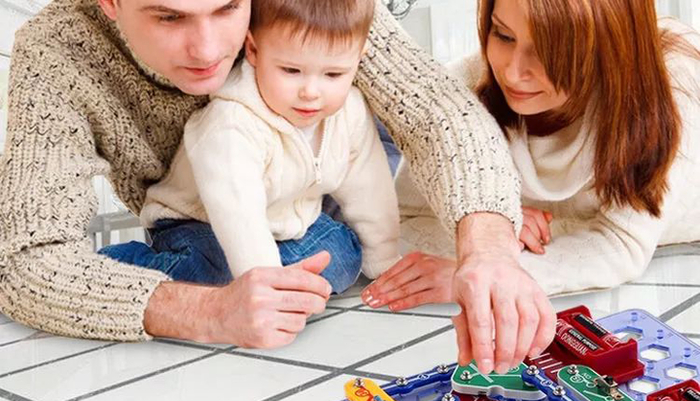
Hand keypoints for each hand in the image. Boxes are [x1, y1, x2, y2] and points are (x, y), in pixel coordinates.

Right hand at [145, 252, 332, 348]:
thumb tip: (325, 258)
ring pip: (301, 320)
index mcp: (261, 277)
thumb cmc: (244, 293)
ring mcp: (260, 319)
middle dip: (319, 303)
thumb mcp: (268, 274)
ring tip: (288, 313)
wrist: (216, 315)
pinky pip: (291, 336)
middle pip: (307, 301)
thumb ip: (300, 268)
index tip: (325, 288)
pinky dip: (290, 331)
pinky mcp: (262, 338)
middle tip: (318, 302)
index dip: (320, 285)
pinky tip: (278, 324)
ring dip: (301, 318)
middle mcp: (260, 297)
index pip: (302, 279)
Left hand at [361, 252, 456, 310]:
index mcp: (417, 257)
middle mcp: (424, 266)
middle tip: (368, 299)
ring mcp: (432, 278)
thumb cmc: (445, 271)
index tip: (368, 291)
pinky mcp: (440, 292)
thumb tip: (385, 283)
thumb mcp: (425, 264)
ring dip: (388, 298)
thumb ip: (407, 272)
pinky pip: (418, 298)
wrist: (472, 271)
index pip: (392, 271)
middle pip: (396, 280)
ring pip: (405, 289)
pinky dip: (404, 303)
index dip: (378, 282)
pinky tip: (394, 306)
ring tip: (377, 303)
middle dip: (379, 291)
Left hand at [452, 213, 555, 374]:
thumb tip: (467, 359)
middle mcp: (501, 282)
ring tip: (513, 361)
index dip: (483, 347)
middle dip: (505, 351)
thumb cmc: (473, 277)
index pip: (480, 320)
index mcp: (476, 282)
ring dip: (523, 347)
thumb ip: (463, 332)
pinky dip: (543, 337)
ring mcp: (522, 285)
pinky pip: (547, 316)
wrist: (489, 253)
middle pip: (507, 321)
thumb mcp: (458, 300)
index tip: (484, 366)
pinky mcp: (537, 289)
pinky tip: (533, 350)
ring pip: (529, 320)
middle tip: (500, 367)